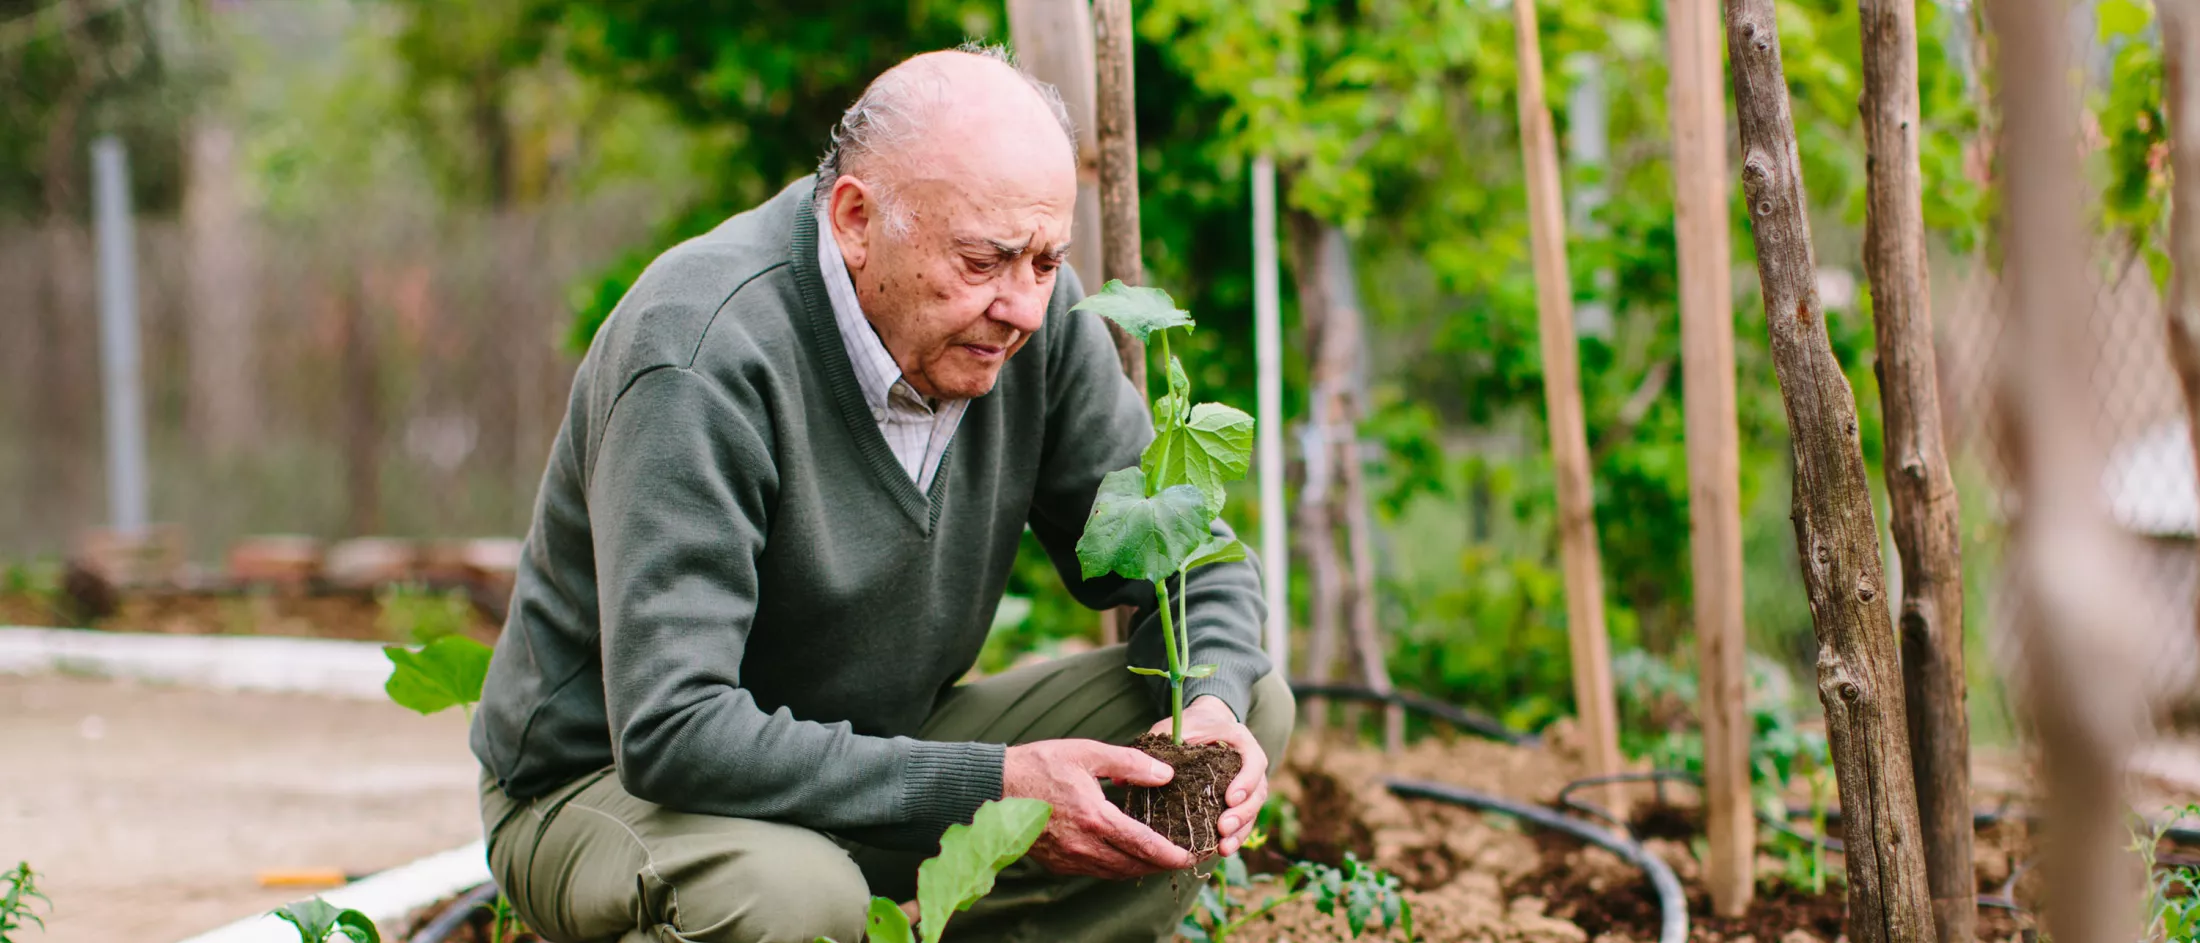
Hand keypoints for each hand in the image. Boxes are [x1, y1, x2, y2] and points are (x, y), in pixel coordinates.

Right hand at [1003, 739, 1195, 877]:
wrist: (992, 787)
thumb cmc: (1038, 765)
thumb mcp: (1086, 753)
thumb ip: (1129, 764)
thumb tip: (1164, 774)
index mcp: (1094, 819)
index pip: (1144, 845)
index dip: (1173, 854)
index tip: (1193, 855)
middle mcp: (1083, 846)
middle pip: (1134, 865)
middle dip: (1162, 865)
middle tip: (1184, 857)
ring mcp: (1068, 859)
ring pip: (1115, 873)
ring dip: (1140, 868)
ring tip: (1160, 858)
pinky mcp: (1057, 864)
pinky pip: (1095, 871)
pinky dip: (1116, 867)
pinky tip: (1124, 854)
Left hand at [1148, 695, 1268, 857]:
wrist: (1207, 724)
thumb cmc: (1189, 726)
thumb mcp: (1172, 730)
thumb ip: (1152, 749)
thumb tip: (1117, 781)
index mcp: (1241, 742)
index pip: (1254, 762)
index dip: (1246, 781)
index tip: (1229, 797)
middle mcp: (1251, 764)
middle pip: (1257, 793)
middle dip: (1242, 814)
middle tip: (1223, 828)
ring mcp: (1248, 785)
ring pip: (1252, 811)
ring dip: (1240, 831)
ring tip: (1223, 848)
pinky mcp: (1240, 801)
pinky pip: (1244, 821)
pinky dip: (1235, 836)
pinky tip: (1220, 850)